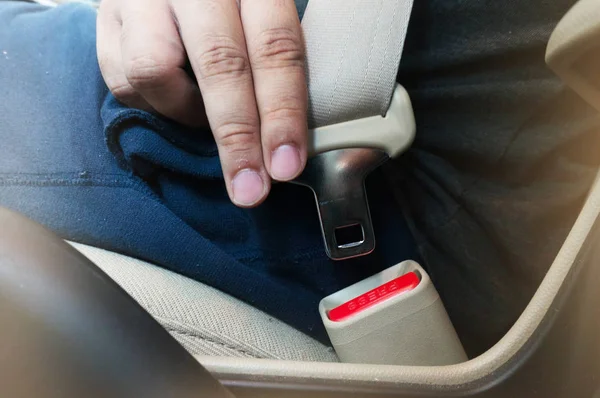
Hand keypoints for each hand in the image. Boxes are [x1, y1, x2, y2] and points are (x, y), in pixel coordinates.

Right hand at [97, 0, 307, 206]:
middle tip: (250, 188)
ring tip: (200, 110)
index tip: (285, 166)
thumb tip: (284, 144)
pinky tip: (171, 96)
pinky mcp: (107, 16)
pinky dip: (152, 103)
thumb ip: (273, 64)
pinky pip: (122, 77)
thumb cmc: (232, 9)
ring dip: (185, 111)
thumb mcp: (261, 20)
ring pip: (155, 70)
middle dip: (237, 137)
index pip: (274, 48)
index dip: (282, 112)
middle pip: (220, 64)